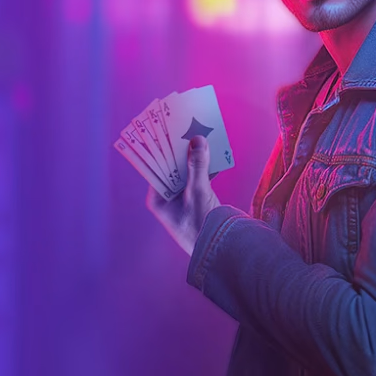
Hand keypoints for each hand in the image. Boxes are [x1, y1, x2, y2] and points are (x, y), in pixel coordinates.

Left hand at [145, 135, 221, 255]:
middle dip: (179, 148)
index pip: (155, 166)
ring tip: (200, 133)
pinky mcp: (197, 198)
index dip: (161, 147)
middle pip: (171, 166)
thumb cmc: (201, 226)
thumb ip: (198, 166)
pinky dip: (204, 165)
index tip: (167, 129)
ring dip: (193, 155)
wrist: (220, 249)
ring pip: (186, 170)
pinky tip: (211, 149)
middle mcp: (167, 197)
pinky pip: (198, 176)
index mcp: (157, 198)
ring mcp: (182, 197)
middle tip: (186, 126)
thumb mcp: (198, 193)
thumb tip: (198, 140)